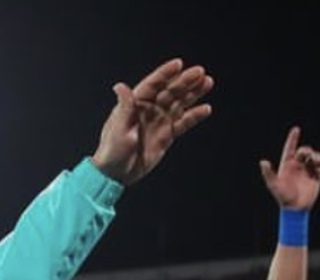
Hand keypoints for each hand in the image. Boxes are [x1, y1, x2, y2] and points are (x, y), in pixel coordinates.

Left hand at [91, 58, 213, 184]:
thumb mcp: (118, 129)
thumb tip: (120, 86)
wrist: (116, 174)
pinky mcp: (166, 136)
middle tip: (201, 72)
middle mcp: (149, 110)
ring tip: (208, 83)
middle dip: (185, 81)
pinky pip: (183, 123)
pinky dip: (194, 116)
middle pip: (170, 91)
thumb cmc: (112, 151)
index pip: (153, 84)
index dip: (165, 74)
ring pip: (179, 104)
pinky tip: (205, 109)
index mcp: (135, 104)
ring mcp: (159, 122)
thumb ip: (125, 107)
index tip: (179, 64)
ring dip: (193, 94)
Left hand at [259, 126, 319, 210]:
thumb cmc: (282, 197)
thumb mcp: (273, 184)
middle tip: (308, 157)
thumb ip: (268, 173)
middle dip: (307, 151)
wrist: (296, 207)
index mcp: (287, 165)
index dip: (293, 138)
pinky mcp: (316, 176)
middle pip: (304, 151)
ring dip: (316, 156)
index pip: (290, 148)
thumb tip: (263, 162)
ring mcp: (307, 170)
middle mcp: (297, 166)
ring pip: (314, 156)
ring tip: (316, 162)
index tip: (296, 129)